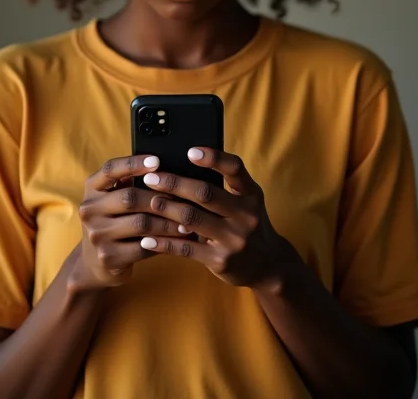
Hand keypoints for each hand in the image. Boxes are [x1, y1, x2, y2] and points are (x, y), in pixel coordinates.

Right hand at [71, 155, 187, 290]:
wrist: (95, 262)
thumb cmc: (115, 220)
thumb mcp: (113, 198)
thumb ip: (130, 183)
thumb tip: (166, 170)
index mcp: (92, 188)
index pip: (111, 169)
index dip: (134, 163)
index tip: (157, 160)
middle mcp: (89, 210)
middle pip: (130, 197)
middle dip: (161, 198)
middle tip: (185, 199)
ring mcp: (97, 235)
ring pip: (141, 224)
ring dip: (168, 223)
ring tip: (188, 222)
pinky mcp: (109, 257)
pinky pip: (144, 248)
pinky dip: (165, 243)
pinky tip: (179, 241)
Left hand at [139, 148, 291, 289]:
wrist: (268, 265)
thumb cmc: (247, 223)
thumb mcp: (247, 201)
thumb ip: (225, 186)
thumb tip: (185, 164)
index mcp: (251, 194)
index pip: (235, 169)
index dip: (213, 158)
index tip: (190, 151)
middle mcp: (246, 215)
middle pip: (205, 193)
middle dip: (174, 183)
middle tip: (151, 177)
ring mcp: (234, 239)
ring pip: (192, 219)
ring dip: (166, 208)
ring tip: (148, 201)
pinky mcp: (221, 261)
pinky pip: (186, 249)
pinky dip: (164, 243)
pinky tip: (148, 239)